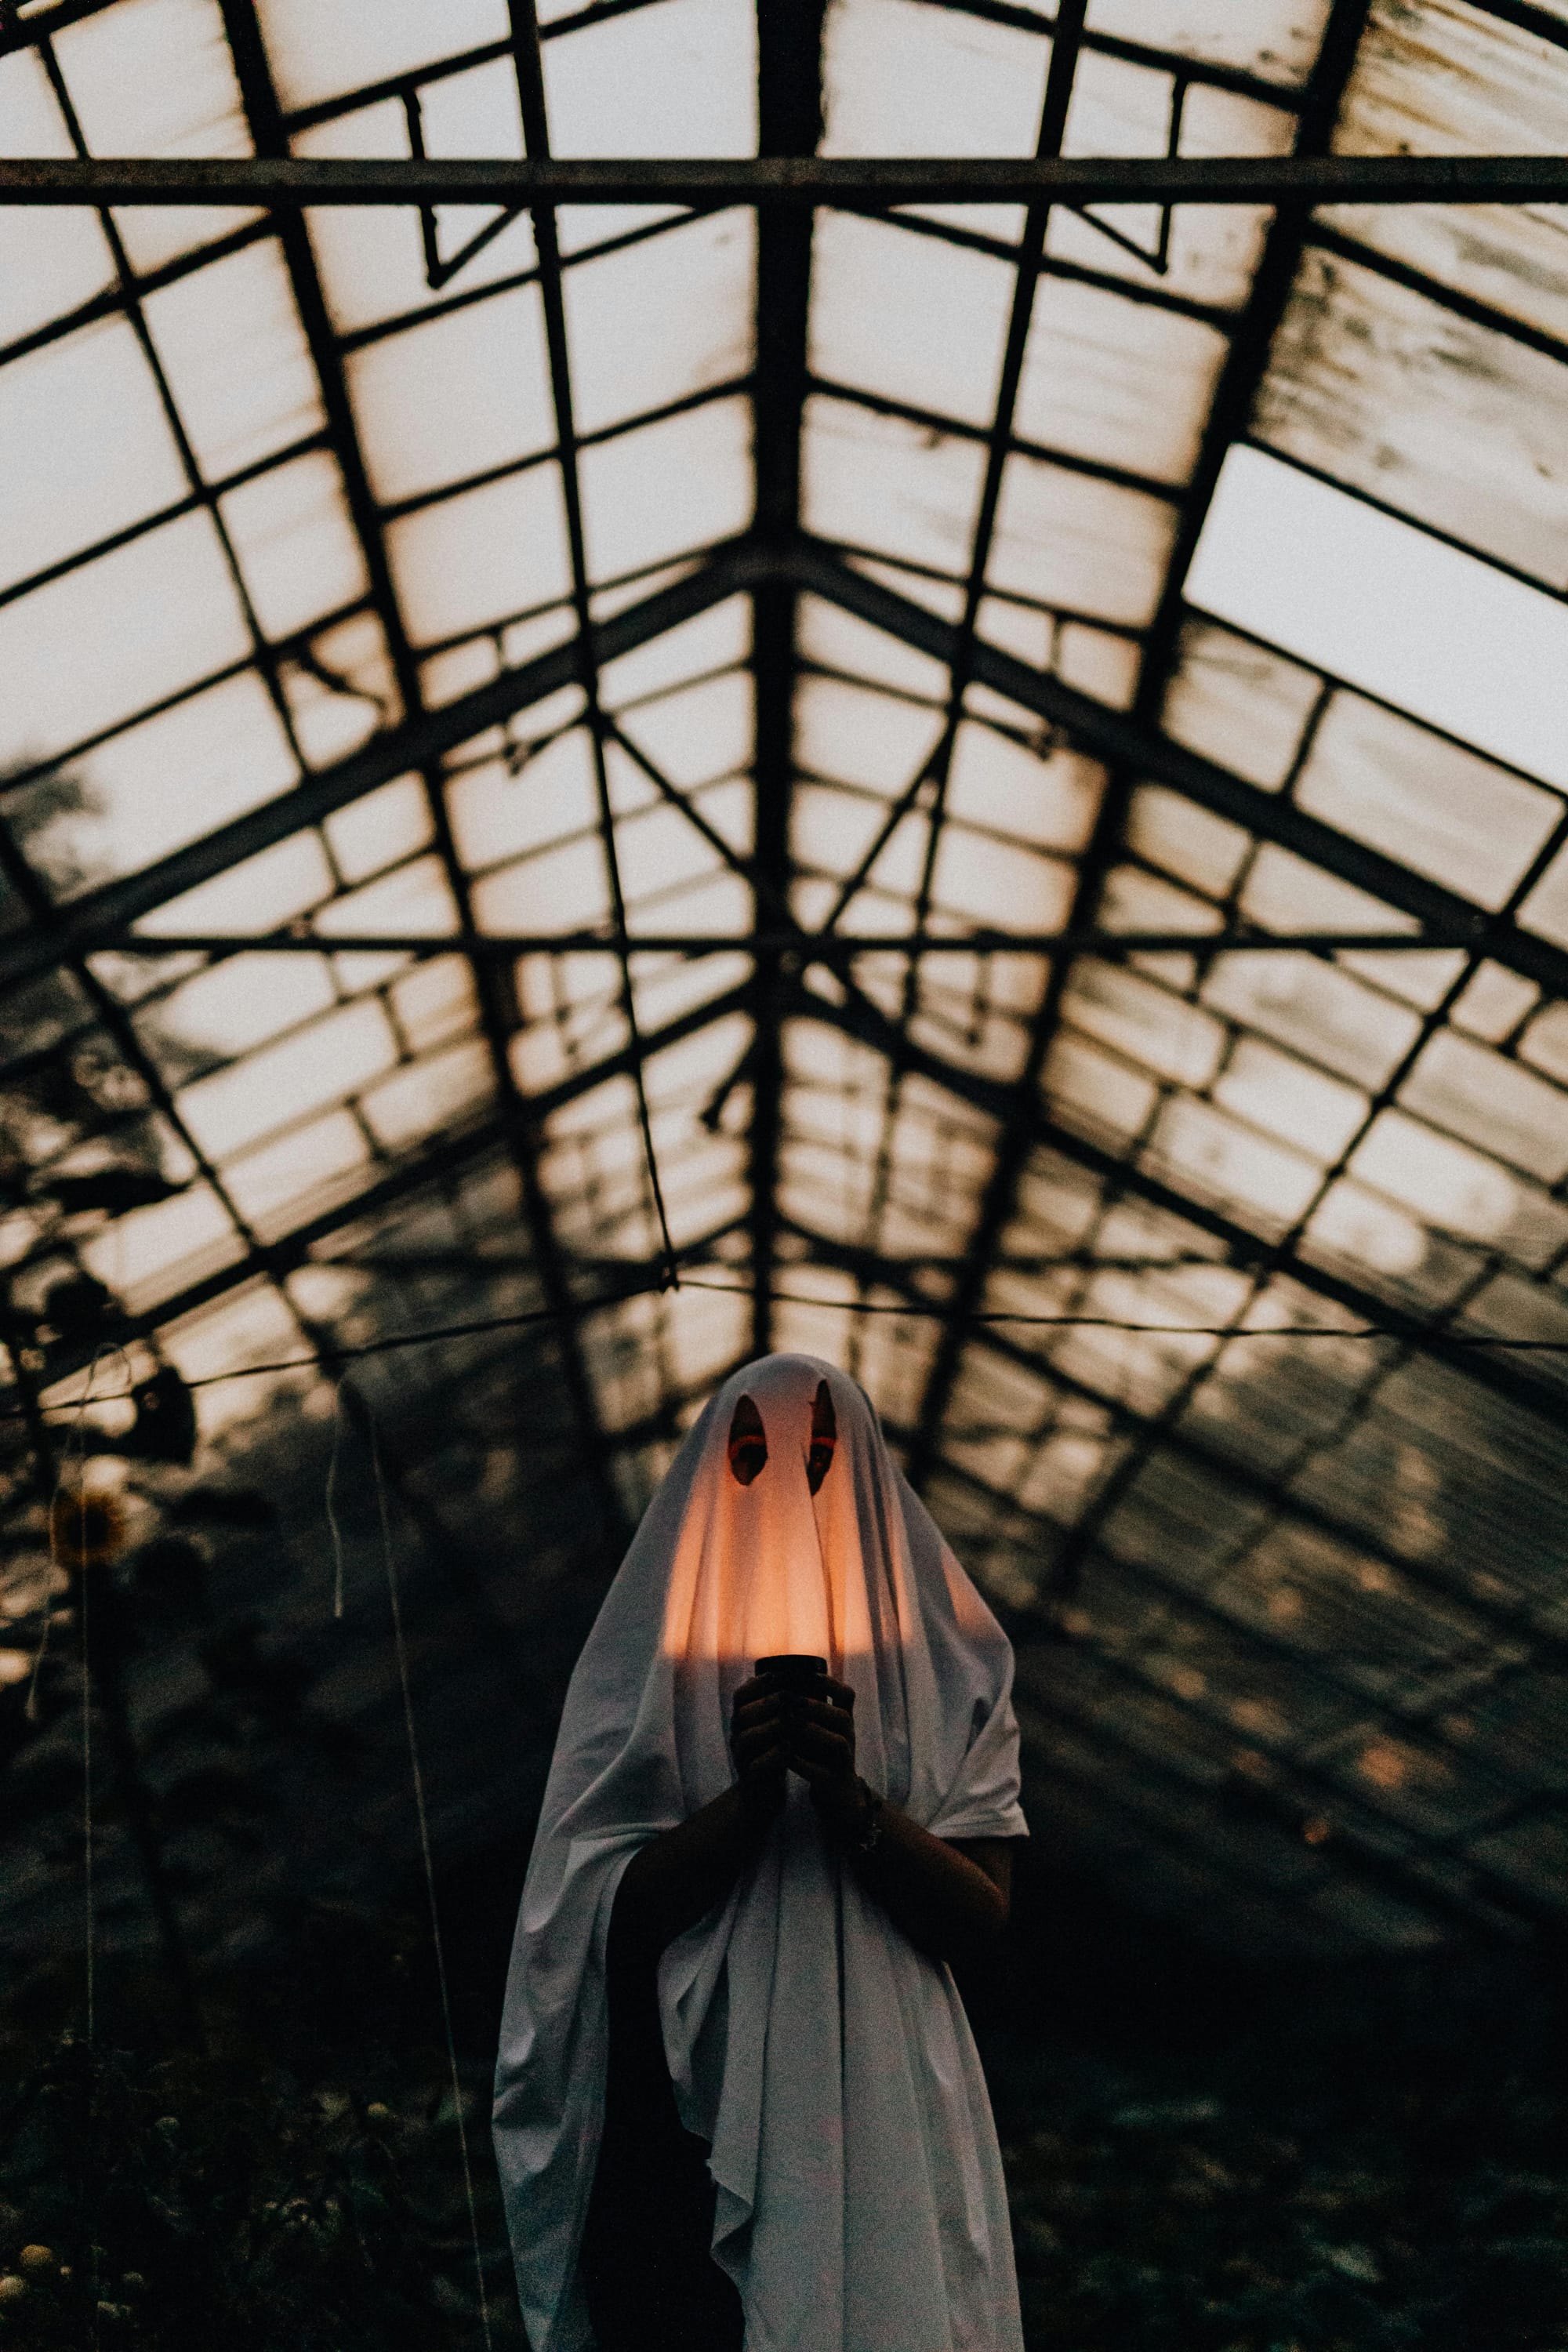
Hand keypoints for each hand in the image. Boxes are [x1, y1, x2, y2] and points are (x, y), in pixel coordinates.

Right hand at [729, 1676, 786, 1826]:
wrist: (763, 1796)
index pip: (741, 1695)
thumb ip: (779, 1706)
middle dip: (770, 1702)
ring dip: (773, 1726)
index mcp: (742, 1720)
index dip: (758, 1684)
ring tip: (797, 1720)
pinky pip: (756, 1764)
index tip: (779, 1677)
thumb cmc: (773, 1754)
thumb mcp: (774, 1727)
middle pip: (743, 1713)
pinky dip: (774, 1754)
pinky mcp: (749, 1777)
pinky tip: (791, 1747)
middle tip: (795, 1698)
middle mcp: (736, 1736)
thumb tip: (800, 1675)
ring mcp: (740, 1757)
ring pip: (747, 1736)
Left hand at [784, 1679, 874, 1846]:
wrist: (836, 1796)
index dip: (829, 1683)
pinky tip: (785, 1755)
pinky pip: (821, 1771)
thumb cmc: (820, 1756)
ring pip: (837, 1742)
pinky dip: (803, 1763)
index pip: (846, 1695)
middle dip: (816, 1707)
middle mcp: (848, 1738)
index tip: (807, 1674)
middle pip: (842, 1717)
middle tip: (790, 1700)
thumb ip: (804, 1711)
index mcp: (843, 1722)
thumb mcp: (817, 1729)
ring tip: (787, 1724)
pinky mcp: (834, 1782)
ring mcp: (844, 1762)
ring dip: (811, 1731)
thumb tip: (775, 1684)